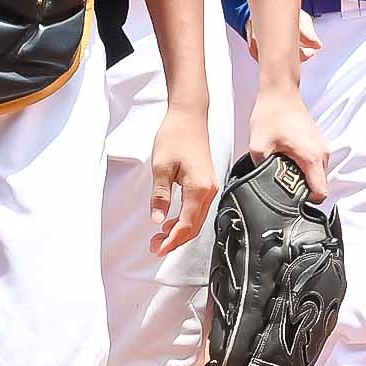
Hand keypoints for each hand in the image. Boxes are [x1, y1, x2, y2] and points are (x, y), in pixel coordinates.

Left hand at [147, 110, 219, 254]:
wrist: (189, 115)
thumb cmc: (175, 136)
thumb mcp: (160, 167)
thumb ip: (160, 196)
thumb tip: (158, 220)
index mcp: (199, 188)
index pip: (187, 225)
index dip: (172, 241)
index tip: (158, 250)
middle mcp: (210, 190)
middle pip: (194, 226)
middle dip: (175, 240)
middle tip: (155, 248)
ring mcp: (211, 186)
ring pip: (197, 219)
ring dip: (180, 231)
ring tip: (159, 238)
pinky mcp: (207, 182)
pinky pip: (198, 209)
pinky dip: (185, 219)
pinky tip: (171, 222)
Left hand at [248, 84, 329, 201]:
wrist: (280, 92)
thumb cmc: (272, 114)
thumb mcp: (258, 146)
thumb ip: (259, 169)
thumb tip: (258, 184)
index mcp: (312, 157)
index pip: (320, 193)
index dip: (307, 202)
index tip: (293, 202)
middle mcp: (322, 153)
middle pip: (319, 186)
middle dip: (303, 191)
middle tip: (283, 188)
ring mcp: (322, 147)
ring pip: (317, 175)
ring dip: (303, 179)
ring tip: (284, 175)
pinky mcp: (317, 142)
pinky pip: (315, 164)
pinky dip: (304, 169)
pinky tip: (288, 164)